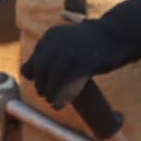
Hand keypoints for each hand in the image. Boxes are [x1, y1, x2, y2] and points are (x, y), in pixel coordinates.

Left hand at [16, 0, 140, 98]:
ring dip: (50, 93)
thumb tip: (24, 71)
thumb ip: (46, 55)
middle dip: (41, 86)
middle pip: (42, 70)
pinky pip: (69, 83)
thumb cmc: (89, 43)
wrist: (116, 34)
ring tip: (51, 103)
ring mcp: (71, 52)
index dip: (35, 76)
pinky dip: (62, 97)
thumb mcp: (64, 43)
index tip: (40, 86)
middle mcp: (58, 42)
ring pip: (53, 78)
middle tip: (45, 96)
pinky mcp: (85, 63)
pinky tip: (58, 105)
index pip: (34, 61)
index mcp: (51, 36)